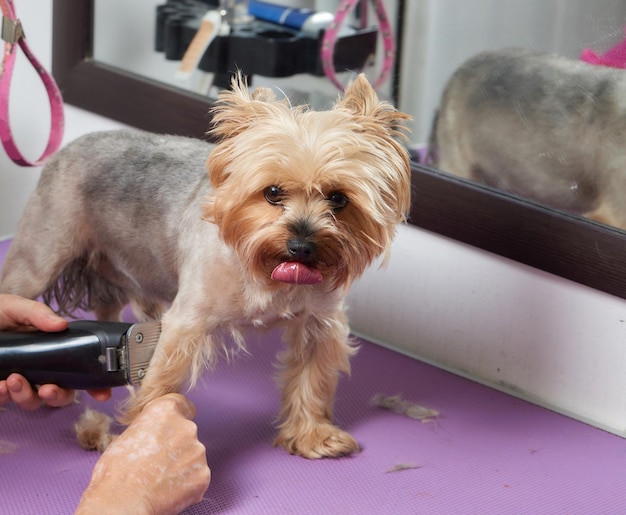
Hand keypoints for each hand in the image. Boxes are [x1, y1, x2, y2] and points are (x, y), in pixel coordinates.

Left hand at [0, 294, 111, 408]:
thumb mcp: (14, 307)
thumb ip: (37, 314)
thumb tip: (62, 325)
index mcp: (52, 350)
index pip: (79, 371)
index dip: (94, 385)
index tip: (102, 394)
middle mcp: (40, 370)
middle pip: (61, 394)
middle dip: (59, 396)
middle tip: (49, 389)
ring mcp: (18, 382)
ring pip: (33, 403)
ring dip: (27, 396)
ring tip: (13, 379)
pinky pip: (5, 402)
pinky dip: (4, 396)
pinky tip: (0, 385)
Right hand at [76, 393, 209, 514]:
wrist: (122, 502)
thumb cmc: (116, 472)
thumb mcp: (126, 436)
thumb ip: (148, 427)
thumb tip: (153, 432)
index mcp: (165, 411)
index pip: (181, 404)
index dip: (176, 415)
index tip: (172, 425)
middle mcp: (186, 427)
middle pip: (186, 431)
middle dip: (176, 444)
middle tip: (157, 462)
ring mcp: (197, 451)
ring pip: (193, 455)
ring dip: (182, 464)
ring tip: (160, 479)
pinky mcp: (203, 474)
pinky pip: (197, 476)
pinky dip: (187, 484)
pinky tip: (168, 491)